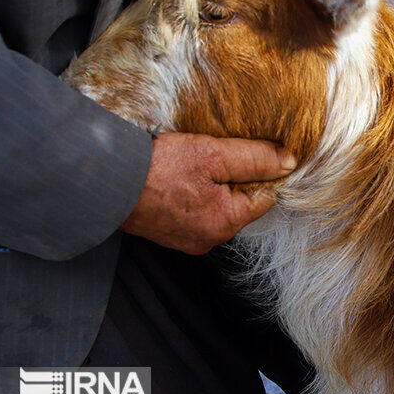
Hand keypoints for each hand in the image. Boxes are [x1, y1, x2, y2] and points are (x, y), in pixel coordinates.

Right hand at [121, 133, 296, 253]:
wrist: (104, 182)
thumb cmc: (156, 170)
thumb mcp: (213, 154)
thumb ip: (254, 158)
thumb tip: (288, 162)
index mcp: (225, 224)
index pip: (264, 198)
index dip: (260, 172)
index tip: (247, 154)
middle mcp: (208, 239)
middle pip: (239, 204)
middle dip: (233, 179)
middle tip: (214, 156)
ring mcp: (186, 239)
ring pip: (216, 207)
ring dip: (211, 185)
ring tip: (193, 165)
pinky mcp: (168, 233)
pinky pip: (194, 211)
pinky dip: (192, 194)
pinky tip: (179, 177)